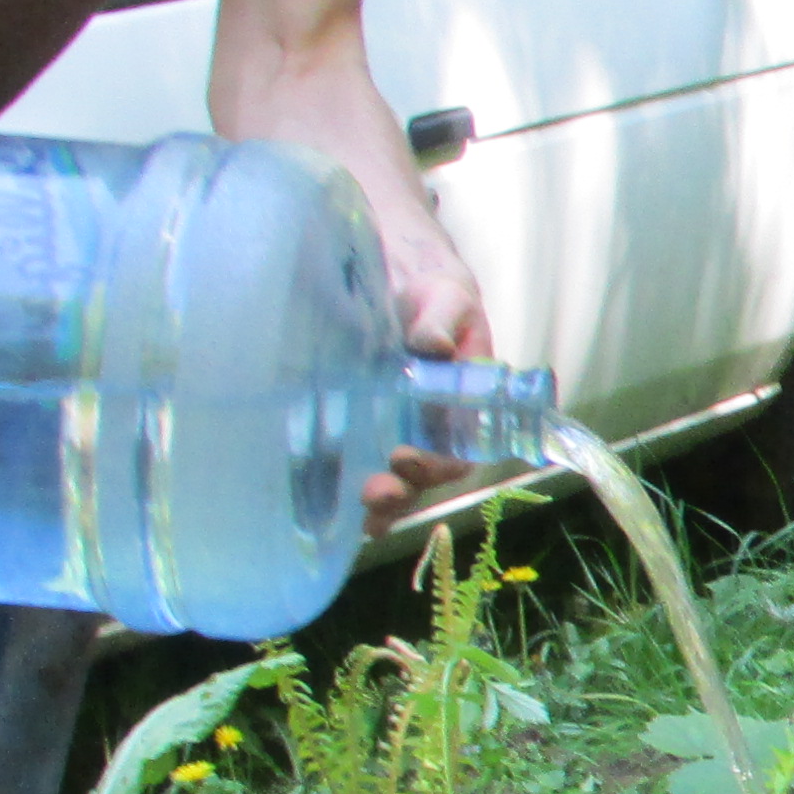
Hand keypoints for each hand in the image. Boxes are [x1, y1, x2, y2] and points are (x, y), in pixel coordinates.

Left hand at [362, 256, 498, 523]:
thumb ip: (443, 320)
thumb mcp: (447, 299)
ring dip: (378, 501)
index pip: (458, 448)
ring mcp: (398, 434)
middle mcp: (432, 430)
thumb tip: (435, 344)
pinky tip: (330, 510)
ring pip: (394, 480)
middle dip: (401, 489)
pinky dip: (347, 494)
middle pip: (423, 476)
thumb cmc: (435, 297)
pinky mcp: (363, 430)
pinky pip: (359, 467)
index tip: (405, 457)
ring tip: (358, 510)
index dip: (436, 462)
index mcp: (463, 405)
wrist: (402, 284)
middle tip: (375, 491)